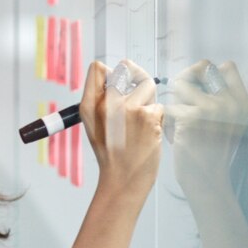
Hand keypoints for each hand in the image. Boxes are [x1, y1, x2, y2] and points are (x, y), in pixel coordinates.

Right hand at [80, 59, 163, 197]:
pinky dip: (157, 118)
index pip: (98, 68)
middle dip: (136, 79)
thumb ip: (99, 98)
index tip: (120, 83)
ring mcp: (129, 108)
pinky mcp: (148, 117)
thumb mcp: (92, 124)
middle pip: (127, 68)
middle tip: (138, 95)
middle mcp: (107, 103)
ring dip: (149, 100)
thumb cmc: (110, 153)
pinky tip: (148, 132)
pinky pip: (158, 106)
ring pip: (147, 86)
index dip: (113, 72)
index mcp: (89, 104)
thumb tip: (115, 74)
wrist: (121, 179)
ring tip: (142, 119)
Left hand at [162, 59, 247, 192]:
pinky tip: (177, 134)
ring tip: (181, 121)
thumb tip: (197, 73)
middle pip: (200, 68)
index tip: (199, 88)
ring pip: (180, 85)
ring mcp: (211, 109)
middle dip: (187, 82)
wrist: (206, 178)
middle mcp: (230, 102)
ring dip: (175, 101)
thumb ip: (220, 98)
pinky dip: (168, 120)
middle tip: (184, 102)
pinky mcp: (190, 117)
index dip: (207, 73)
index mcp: (242, 102)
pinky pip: (169, 106)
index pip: (226, 67)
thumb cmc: (212, 151)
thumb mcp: (229, 121)